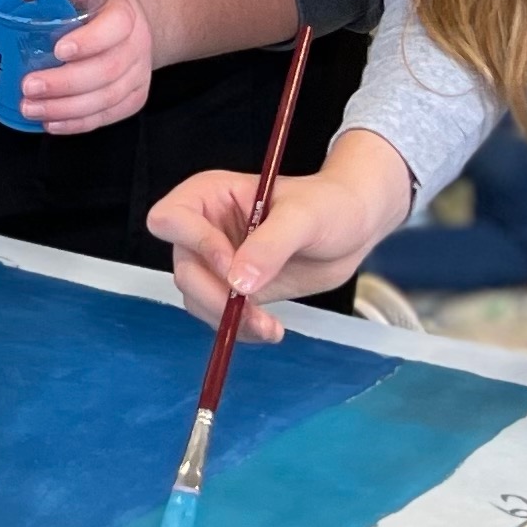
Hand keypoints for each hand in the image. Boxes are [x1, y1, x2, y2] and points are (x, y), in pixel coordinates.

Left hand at [15, 0, 154, 133]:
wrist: (138, 20)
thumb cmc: (99, 1)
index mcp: (125, 11)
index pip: (115, 26)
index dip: (89, 41)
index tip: (58, 50)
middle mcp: (137, 44)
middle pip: (107, 70)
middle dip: (65, 83)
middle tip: (28, 87)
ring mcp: (138, 74)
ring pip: (106, 98)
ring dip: (66, 108)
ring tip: (30, 108)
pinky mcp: (134, 97)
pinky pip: (108, 115)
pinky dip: (78, 124)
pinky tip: (51, 123)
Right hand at [145, 127, 415, 337]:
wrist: (355, 227)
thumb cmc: (330, 205)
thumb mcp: (304, 217)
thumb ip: (270, 246)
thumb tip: (237, 283)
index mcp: (209, 195)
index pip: (171, 219)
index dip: (196, 245)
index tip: (232, 265)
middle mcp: (205, 229)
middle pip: (183, 269)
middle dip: (214, 296)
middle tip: (251, 311)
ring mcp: (217, 263)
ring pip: (197, 299)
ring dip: (228, 319)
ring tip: (269, 327)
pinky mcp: (234, 290)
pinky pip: (219, 316)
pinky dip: (239, 329)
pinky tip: (270, 330)